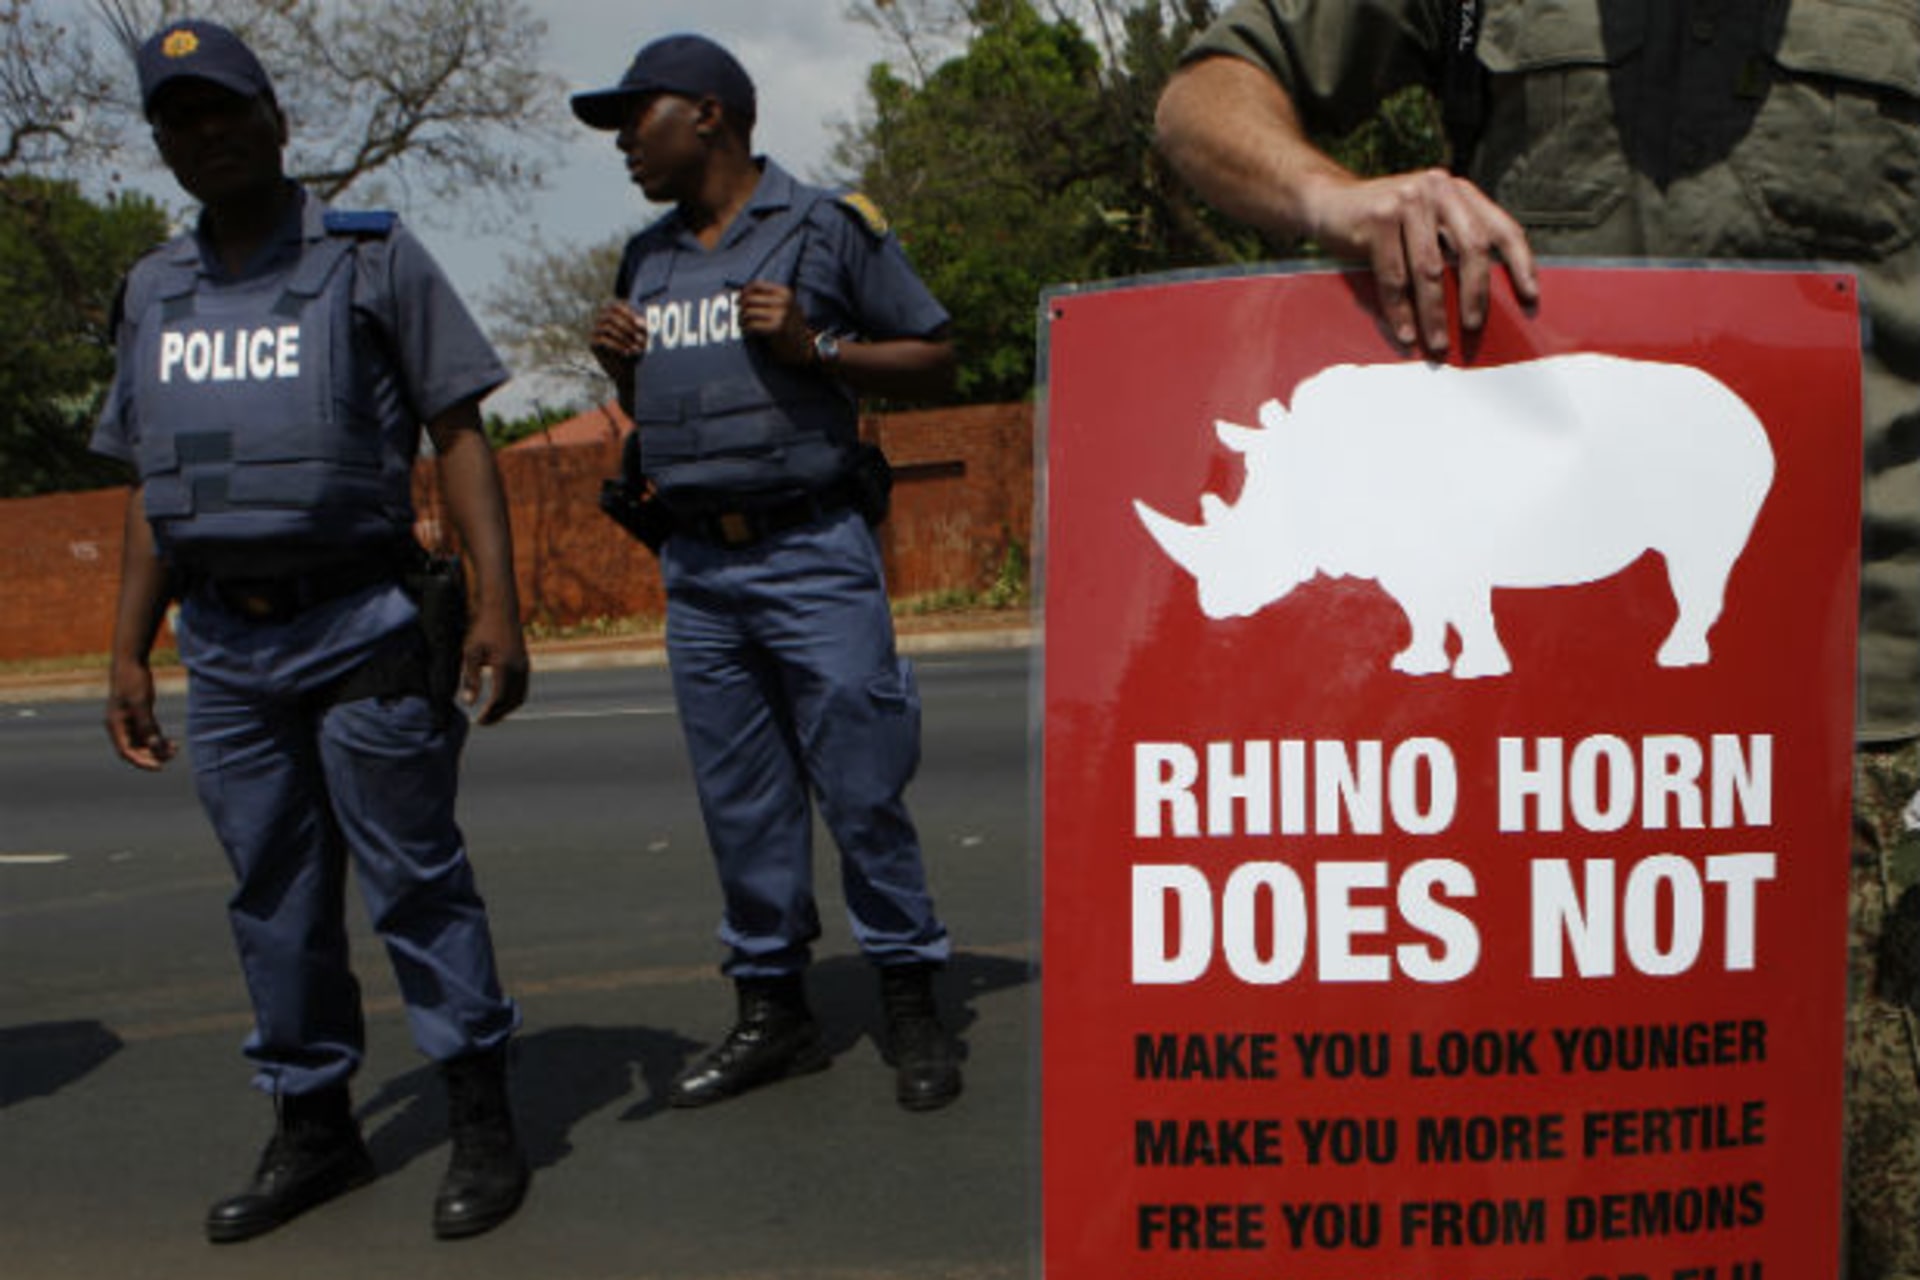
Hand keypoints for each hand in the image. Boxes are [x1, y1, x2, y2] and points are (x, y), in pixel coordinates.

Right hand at [105, 658, 173, 770]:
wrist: (131, 662)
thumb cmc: (133, 681)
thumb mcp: (142, 704)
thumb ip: (146, 726)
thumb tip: (154, 746)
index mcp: (116, 725)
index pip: (126, 751)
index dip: (142, 761)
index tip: (159, 766)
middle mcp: (120, 726)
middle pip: (135, 749)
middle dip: (152, 755)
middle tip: (171, 756)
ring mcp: (129, 720)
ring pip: (143, 741)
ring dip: (158, 747)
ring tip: (175, 749)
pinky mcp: (139, 714)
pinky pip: (148, 732)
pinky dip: (159, 738)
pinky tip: (173, 742)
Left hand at [460, 612, 529, 726]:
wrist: (501, 610)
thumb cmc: (483, 630)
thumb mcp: (471, 653)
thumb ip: (470, 678)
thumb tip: (467, 703)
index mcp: (506, 667)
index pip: (499, 699)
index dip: (489, 713)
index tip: (477, 722)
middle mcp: (519, 669)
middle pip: (512, 702)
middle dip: (498, 715)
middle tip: (483, 722)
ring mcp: (525, 667)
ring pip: (519, 697)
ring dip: (506, 709)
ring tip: (491, 714)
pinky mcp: (525, 664)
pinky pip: (522, 688)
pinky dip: (512, 699)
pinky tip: (499, 699)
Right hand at [590, 301, 647, 384]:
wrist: (627, 370)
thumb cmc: (637, 349)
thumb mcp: (642, 336)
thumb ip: (641, 327)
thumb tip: (641, 323)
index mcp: (613, 311)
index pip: (618, 306)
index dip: (629, 313)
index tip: (642, 325)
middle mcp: (601, 318)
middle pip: (612, 316)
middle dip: (628, 327)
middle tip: (641, 339)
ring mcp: (595, 329)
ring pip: (608, 327)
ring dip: (625, 337)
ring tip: (637, 348)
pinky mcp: (592, 343)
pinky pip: (603, 340)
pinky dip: (618, 346)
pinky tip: (628, 352)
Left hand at [737, 281, 812, 366]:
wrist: (804, 347)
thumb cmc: (790, 326)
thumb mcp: (785, 306)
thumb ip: (769, 298)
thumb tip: (741, 293)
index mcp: (785, 293)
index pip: (757, 285)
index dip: (744, 291)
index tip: (739, 299)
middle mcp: (784, 301)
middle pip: (750, 298)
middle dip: (741, 307)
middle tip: (740, 315)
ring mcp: (781, 314)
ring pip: (749, 312)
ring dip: (742, 319)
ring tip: (743, 324)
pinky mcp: (777, 328)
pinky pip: (752, 324)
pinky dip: (747, 328)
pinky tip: (748, 331)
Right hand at [1298, 167, 1538, 352]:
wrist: (1326, 202)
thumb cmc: (1381, 224)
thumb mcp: (1424, 223)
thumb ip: (1450, 243)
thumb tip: (1480, 298)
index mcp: (1458, 192)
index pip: (1501, 228)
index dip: (1520, 264)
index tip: (1530, 297)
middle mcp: (1438, 189)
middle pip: (1472, 248)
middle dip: (1476, 294)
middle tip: (1474, 327)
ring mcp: (1406, 200)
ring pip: (1430, 269)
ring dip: (1434, 313)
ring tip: (1437, 344)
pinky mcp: (1377, 219)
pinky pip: (1394, 276)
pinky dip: (1400, 310)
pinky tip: (1406, 333)